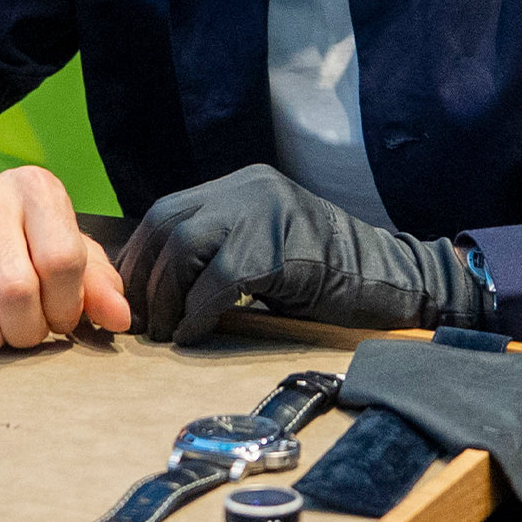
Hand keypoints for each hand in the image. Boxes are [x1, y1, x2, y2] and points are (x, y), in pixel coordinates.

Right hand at [0, 166, 131, 351]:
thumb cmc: (19, 241)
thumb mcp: (66, 251)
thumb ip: (98, 285)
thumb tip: (119, 319)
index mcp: (36, 188)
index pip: (60, 260)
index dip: (65, 306)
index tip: (59, 317)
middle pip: (13, 290)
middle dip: (27, 330)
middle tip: (27, 331)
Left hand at [118, 164, 491, 343]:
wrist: (392, 282)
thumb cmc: (326, 276)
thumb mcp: (263, 247)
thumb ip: (217, 250)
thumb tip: (157, 286)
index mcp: (240, 186)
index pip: (166, 213)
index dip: (139, 257)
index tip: (128, 296)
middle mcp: (248, 189)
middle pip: (167, 227)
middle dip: (145, 279)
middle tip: (141, 321)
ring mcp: (265, 214)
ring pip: (185, 249)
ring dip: (166, 298)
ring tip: (165, 332)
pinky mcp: (280, 249)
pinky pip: (219, 281)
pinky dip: (198, 313)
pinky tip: (194, 335)